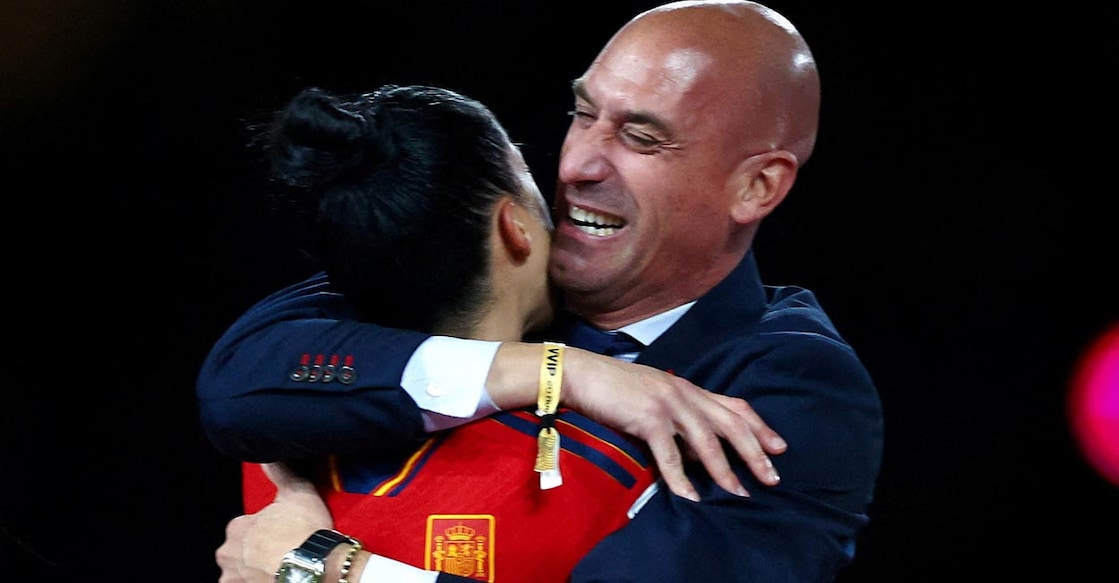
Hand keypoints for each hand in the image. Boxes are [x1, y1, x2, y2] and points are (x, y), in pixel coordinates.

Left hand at [216, 462, 332, 582]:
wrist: (315, 568)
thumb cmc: (305, 533)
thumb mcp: (298, 494)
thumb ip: (281, 474)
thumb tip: (269, 456)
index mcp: (237, 528)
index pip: (245, 528)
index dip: (265, 530)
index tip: (282, 534)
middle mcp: (228, 554)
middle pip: (239, 553)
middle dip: (255, 554)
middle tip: (282, 554)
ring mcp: (233, 579)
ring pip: (240, 573)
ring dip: (254, 572)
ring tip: (280, 570)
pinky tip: (276, 578)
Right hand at [561, 348, 786, 500]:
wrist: (582, 374)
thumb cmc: (615, 389)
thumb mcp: (655, 398)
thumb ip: (679, 420)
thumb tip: (697, 454)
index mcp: (688, 389)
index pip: (735, 407)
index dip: (760, 427)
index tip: (779, 448)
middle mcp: (685, 394)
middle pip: (731, 424)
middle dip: (754, 452)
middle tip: (772, 477)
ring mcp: (667, 404)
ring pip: (707, 441)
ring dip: (725, 470)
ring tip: (738, 493)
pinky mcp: (648, 417)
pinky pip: (670, 454)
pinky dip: (681, 478)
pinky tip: (690, 497)